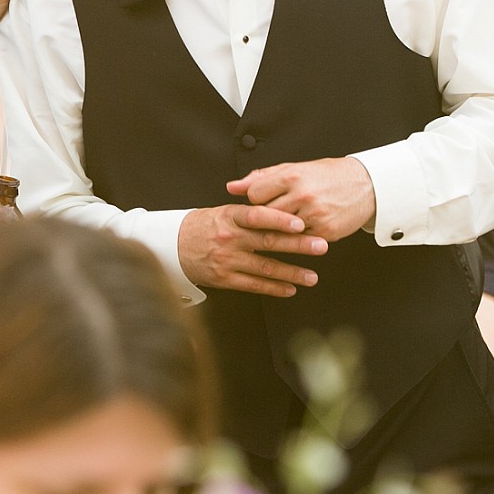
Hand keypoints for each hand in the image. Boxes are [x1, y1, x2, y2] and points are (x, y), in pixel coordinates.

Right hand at [177, 205, 327, 297]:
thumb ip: (250, 210)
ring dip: (292, 273)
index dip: (280, 219)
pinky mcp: (224, 279)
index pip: (258, 216)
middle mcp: (230, 238)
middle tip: (320, 246)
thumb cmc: (204, 226)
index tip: (301, 223)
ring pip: (265, 267)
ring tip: (312, 276)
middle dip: (298, 245)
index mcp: (230, 217)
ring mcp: (227, 260)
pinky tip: (290, 289)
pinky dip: (274, 288)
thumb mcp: (223, 211)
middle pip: (268, 241)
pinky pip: (254, 285)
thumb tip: (280, 204)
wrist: (173, 246)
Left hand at [227, 157, 375, 242]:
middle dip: (267, 217)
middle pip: (266, 215)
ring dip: (281, 229)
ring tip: (287, 222)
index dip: (257, 199)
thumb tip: (232, 187)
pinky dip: (298, 237)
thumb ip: (261, 178)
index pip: (255, 195)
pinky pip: (300, 240)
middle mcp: (302, 195)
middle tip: (275, 214)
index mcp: (292, 176)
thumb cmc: (327, 175)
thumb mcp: (294, 169)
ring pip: (281, 231)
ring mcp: (314, 216)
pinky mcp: (325, 232)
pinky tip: (304, 228)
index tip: (264, 200)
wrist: (365, 185)